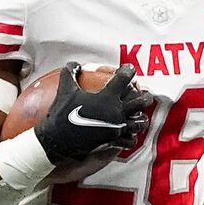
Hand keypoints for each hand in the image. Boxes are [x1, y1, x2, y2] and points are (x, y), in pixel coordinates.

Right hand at [34, 62, 152, 166]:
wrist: (58, 139)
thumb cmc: (62, 113)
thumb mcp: (65, 89)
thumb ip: (70, 73)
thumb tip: (74, 64)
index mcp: (106, 97)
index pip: (123, 79)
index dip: (128, 71)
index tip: (129, 69)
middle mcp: (116, 112)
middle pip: (140, 102)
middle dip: (145, 96)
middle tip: (144, 93)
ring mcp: (116, 128)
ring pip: (139, 123)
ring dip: (142, 118)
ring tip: (141, 116)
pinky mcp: (113, 140)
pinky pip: (129, 140)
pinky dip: (131, 137)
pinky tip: (129, 134)